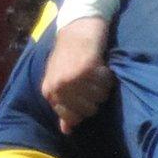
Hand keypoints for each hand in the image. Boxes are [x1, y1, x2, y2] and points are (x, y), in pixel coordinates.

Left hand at [41, 16, 113, 132]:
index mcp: (49, 91)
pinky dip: (108, 76)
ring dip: (103, 85)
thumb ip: (63, 106)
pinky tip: (101, 65)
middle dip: (95, 97)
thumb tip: (66, 131)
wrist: (77, 26)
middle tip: (90, 79)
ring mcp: (71, 78)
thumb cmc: (69, 55)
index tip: (85, 93)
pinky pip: (105, 83)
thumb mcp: (60, 80)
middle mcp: (58, 86)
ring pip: (100, 98)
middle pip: (89, 110)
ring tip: (95, 71)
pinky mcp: (86, 68)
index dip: (85, 108)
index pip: (73, 118)